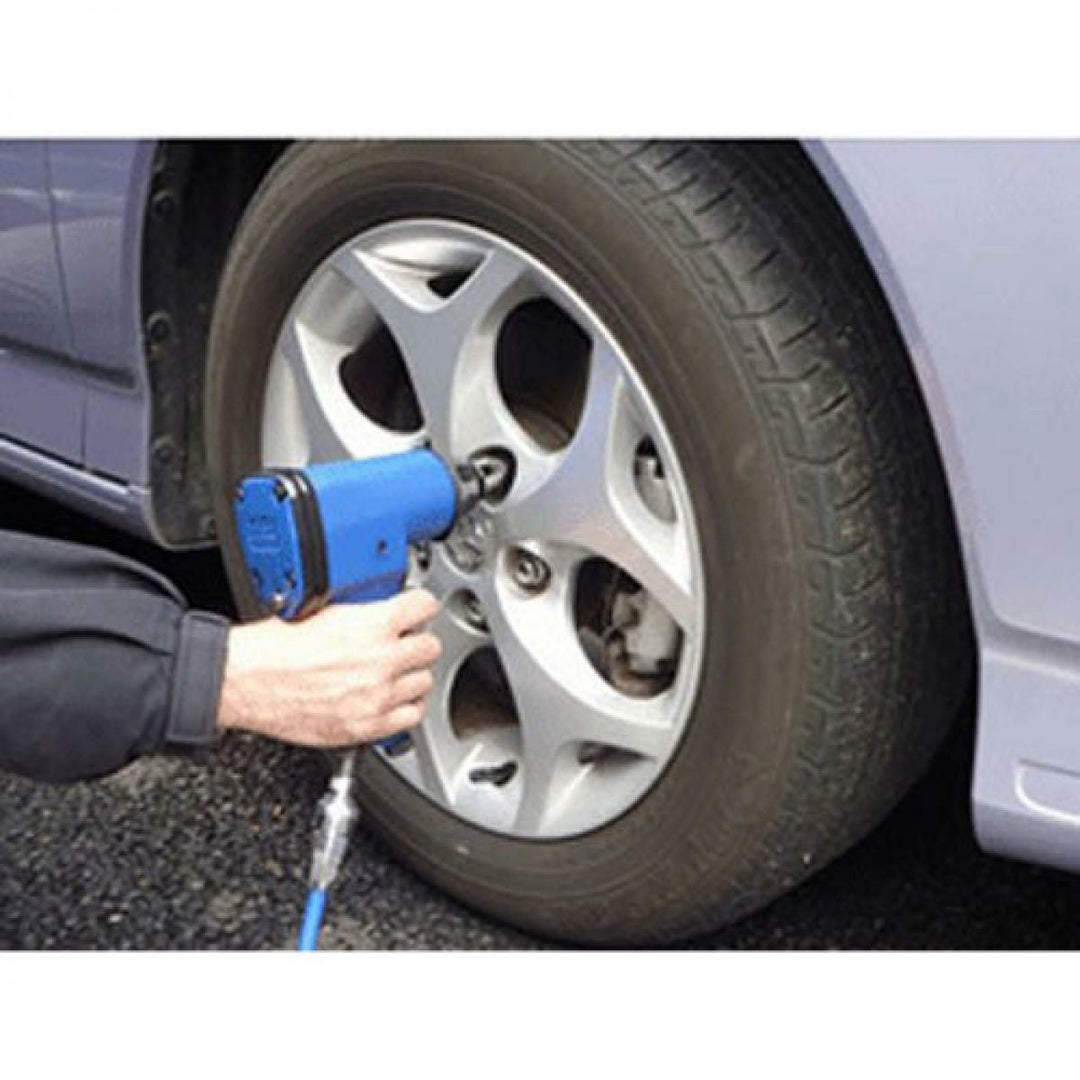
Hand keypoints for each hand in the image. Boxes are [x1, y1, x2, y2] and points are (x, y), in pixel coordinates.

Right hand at [217, 589, 440, 747]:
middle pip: (430, 646)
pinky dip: (406, 706)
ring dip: (412, 674)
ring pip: (424, 682)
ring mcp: (377, 696)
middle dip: (417, 641)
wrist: (248, 681)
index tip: (417, 609)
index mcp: (372, 624)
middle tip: (404, 641)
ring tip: (396, 670)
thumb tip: (376, 603)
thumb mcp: (320, 607)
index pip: (424, 606)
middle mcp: (381, 660)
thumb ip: (359, 608)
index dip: (420, 605)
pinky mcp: (368, 725)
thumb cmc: (272, 647)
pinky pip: (410, 715)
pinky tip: (394, 698)